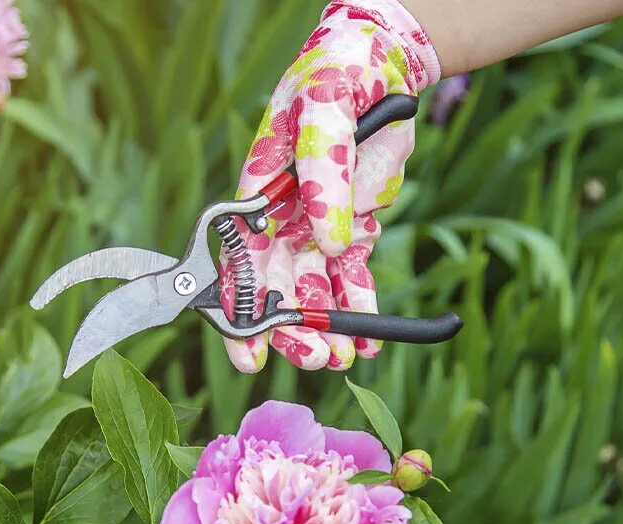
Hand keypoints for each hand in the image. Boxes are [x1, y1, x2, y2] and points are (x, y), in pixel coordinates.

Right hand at [222, 0, 440, 372]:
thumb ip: (323, 174)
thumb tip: (328, 243)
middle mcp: (281, 219)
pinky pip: (354, 279)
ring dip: (327, 327)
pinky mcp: (353, 231)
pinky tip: (369, 342)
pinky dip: (361, 310)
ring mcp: (318, 228)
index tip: (249, 351)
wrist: (381, 65)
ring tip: (341, 358)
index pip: (240, 260)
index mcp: (258, 195)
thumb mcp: (325, 111)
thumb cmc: (338, 76)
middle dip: (291, 328)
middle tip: (314, 357)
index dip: (240, 308)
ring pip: (315, 290)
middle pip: (277, 287)